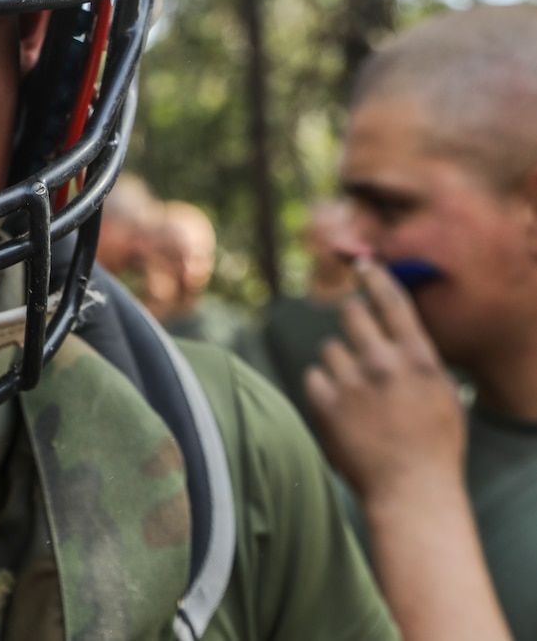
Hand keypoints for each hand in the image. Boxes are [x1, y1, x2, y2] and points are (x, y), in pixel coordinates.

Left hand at [306, 257, 464, 500]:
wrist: (412, 490)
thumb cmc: (434, 446)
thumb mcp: (442, 394)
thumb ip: (418, 360)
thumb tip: (397, 333)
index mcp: (419, 358)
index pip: (393, 301)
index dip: (375, 277)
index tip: (362, 264)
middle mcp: (385, 362)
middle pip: (351, 314)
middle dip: (351, 324)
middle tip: (358, 346)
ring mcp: (354, 382)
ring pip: (330, 349)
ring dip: (338, 366)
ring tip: (358, 398)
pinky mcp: (327, 402)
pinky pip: (314, 377)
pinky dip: (323, 390)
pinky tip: (341, 411)